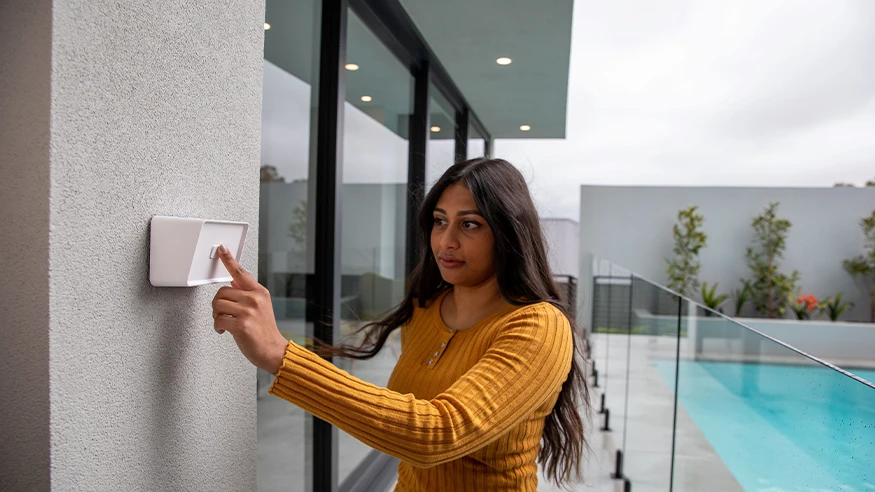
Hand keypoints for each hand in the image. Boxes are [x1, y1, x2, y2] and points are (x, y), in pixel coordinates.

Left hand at [212, 244, 287, 373]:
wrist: (273, 350)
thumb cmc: (265, 331)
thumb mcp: (261, 307)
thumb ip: (247, 294)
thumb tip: (233, 284)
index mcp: (259, 292)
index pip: (241, 272)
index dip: (229, 259)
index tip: (222, 249)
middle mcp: (254, 299)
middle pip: (221, 292)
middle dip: (217, 304)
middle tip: (223, 314)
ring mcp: (248, 311)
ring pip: (217, 305)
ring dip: (216, 316)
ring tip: (224, 322)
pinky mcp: (241, 324)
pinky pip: (218, 319)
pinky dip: (217, 326)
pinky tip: (224, 330)